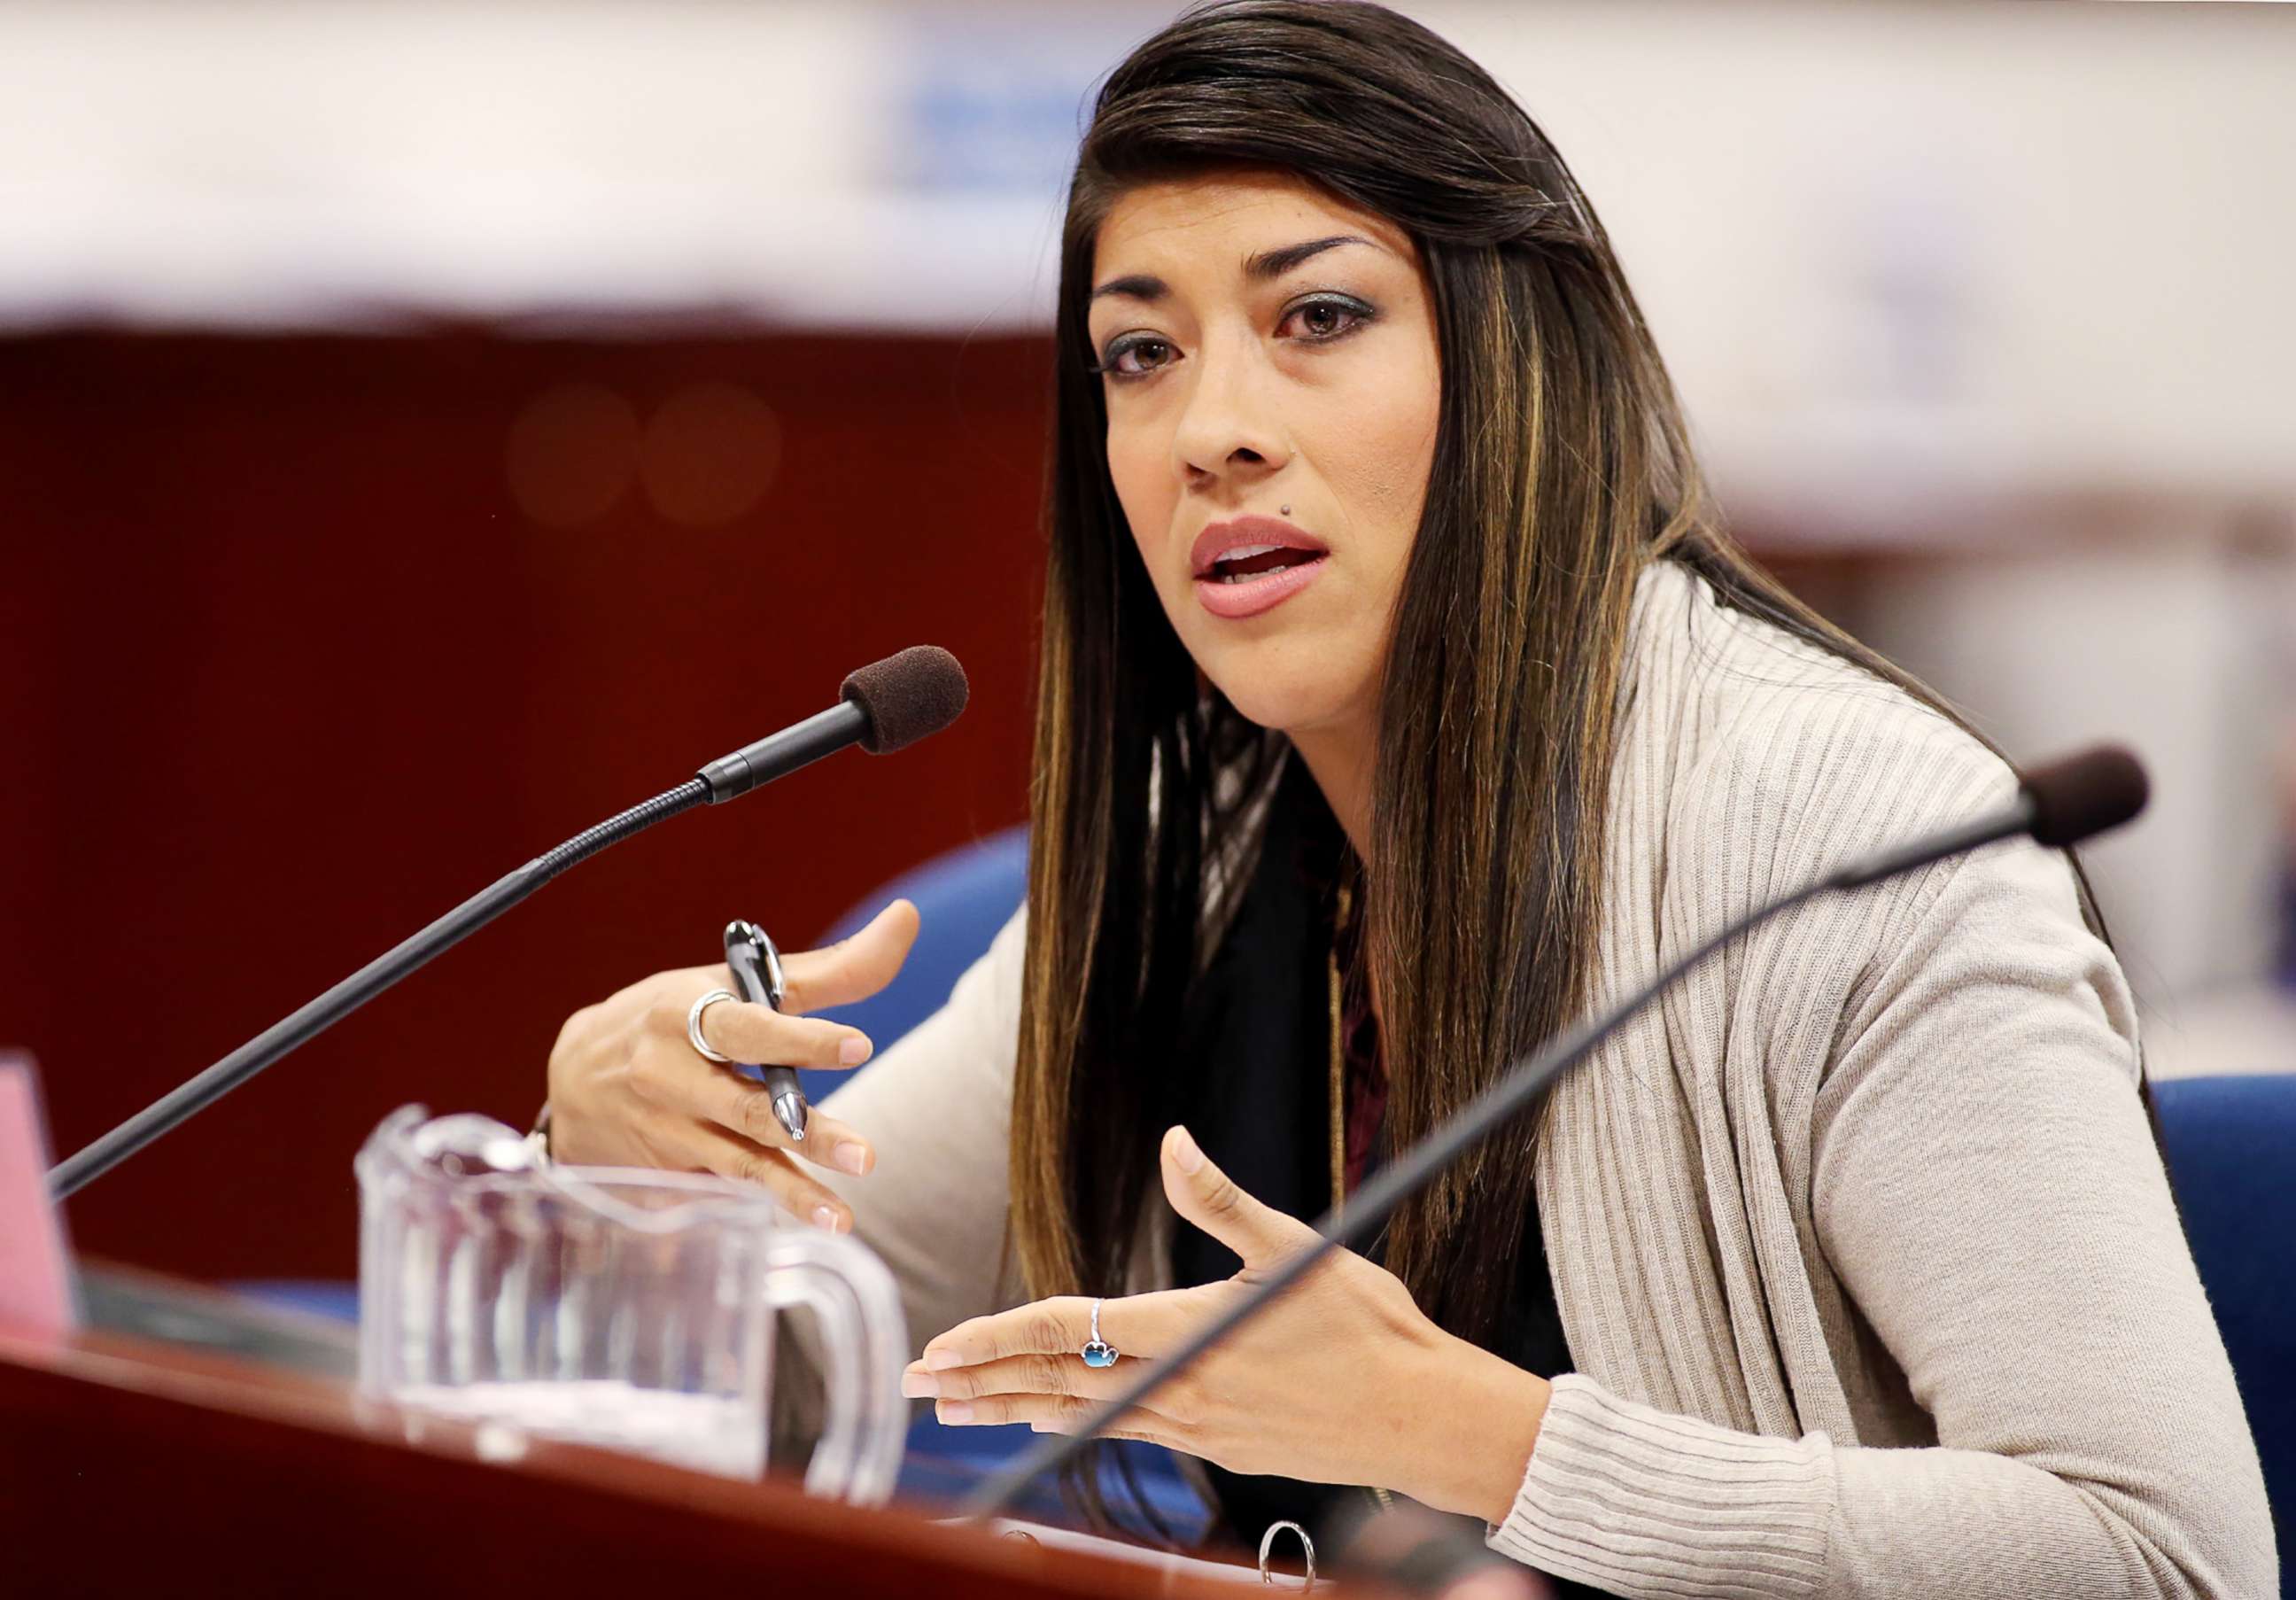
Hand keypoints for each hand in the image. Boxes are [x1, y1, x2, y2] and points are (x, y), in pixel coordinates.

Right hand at [543, 900, 919, 1230]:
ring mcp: (664, 1134)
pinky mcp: (663, 1177)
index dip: (802, 1039)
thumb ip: (827, 969)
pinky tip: (805, 1227)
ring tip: (842, 1219)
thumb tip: (905, 918)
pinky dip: (759, 1214)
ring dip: (792, 1193)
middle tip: (866, 1156)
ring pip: (737, 1164)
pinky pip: (720, 1196)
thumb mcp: (731, 985)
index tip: (858, 1046)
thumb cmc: (674, 1019)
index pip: (748, 1028)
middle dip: (808, 1133)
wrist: (571, 1079)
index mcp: (683, 1014)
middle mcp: (669, 1076)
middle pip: (747, 1108)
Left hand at [909, 1126, 1550, 1522]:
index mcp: (1186, 1330)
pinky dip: (1074, 1421)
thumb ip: (1224, 1197)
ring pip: (1082, 1415)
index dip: (998, 1334)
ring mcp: (1195, 1424)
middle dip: (979, 1382)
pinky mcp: (1218, 1445)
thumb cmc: (1369, 1327)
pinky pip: (1124, 1430)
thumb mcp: (1298, 1246)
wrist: (1425, 1418)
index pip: (1068, 1327)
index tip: (943, 1343)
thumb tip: (1173, 1139)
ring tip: (958, 1411)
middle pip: (1055, 1381)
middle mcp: (1177, 1387)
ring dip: (1014, 1409)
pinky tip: (1055, 1415)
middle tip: (914, 1384)